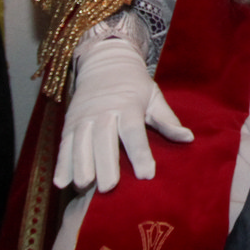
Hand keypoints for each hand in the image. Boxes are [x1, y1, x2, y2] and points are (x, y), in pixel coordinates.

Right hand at [53, 37, 192, 191]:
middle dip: (105, 163)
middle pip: (103, 138)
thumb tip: (189, 138)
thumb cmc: (135, 84)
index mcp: (128, 104)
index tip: (147, 175)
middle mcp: (103, 110)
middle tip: (109, 188)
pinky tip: (62, 182)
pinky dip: (61, 163)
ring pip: (80, 142)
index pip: (133, 131)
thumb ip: (168, 120)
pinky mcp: (69, 122)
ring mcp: (84, 116)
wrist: (105, 61)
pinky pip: (64, 144)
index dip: (140, 153)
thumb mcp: (154, 97)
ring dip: (80, 165)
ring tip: (83, 186)